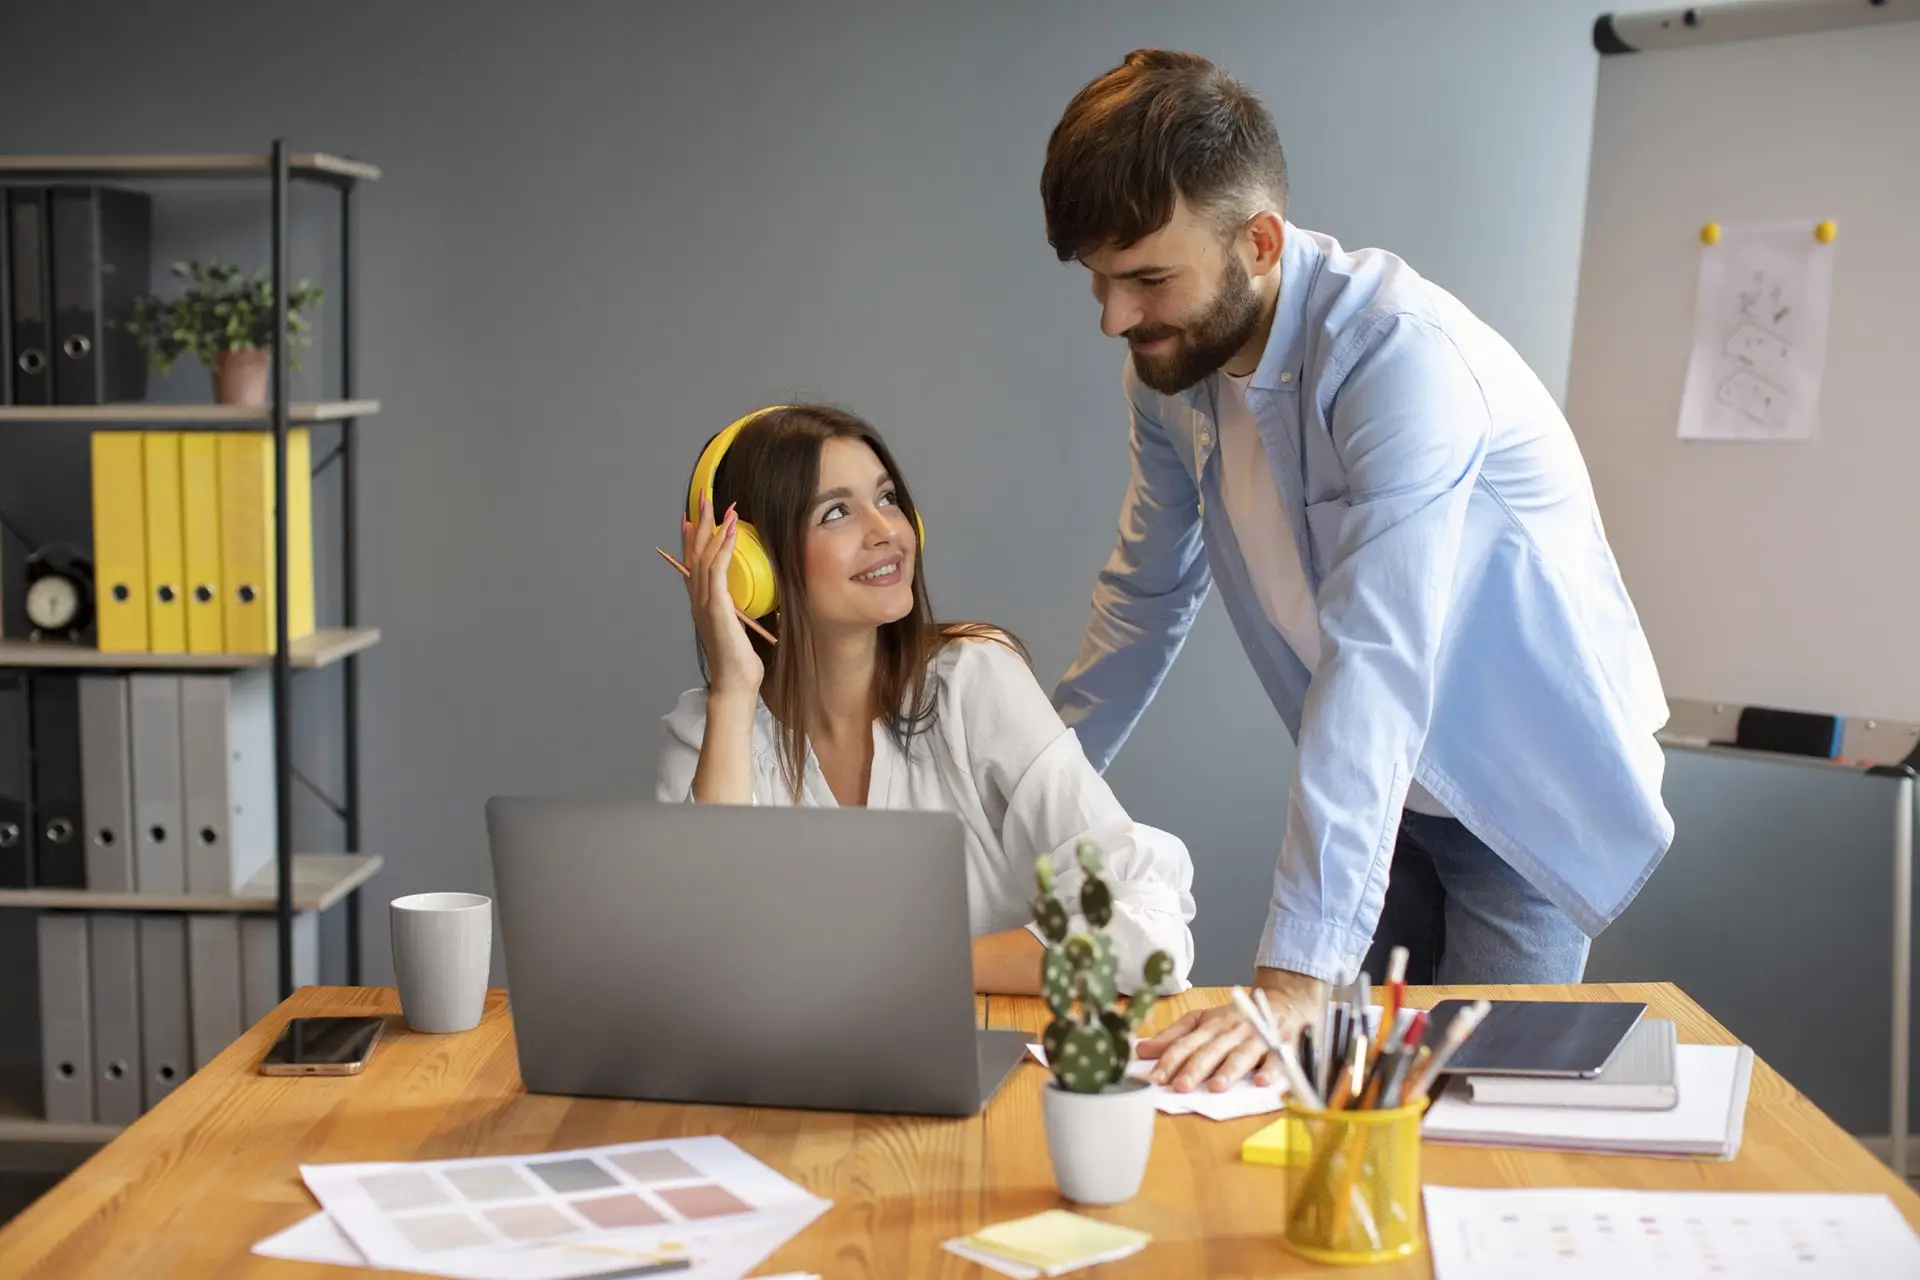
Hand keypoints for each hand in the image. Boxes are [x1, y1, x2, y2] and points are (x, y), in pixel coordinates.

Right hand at [682, 494, 763, 698]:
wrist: (735, 683)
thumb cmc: (740, 660)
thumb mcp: (738, 627)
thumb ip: (738, 609)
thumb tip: (750, 598)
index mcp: (702, 603)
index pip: (692, 563)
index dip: (692, 538)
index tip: (692, 518)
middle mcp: (698, 599)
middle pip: (694, 552)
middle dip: (699, 523)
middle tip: (704, 498)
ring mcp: (705, 602)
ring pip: (704, 555)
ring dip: (712, 527)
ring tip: (720, 505)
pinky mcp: (717, 607)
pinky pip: (718, 570)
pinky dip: (723, 547)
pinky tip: (731, 530)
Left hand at [1136, 966, 1328, 1092]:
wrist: (1284, 1002)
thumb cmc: (1237, 1018)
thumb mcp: (1204, 1020)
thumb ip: (1174, 1035)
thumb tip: (1142, 1049)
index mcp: (1210, 1025)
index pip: (1186, 1043)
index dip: (1170, 1060)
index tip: (1155, 1078)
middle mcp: (1231, 1030)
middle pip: (1211, 1050)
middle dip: (1195, 1068)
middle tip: (1180, 1086)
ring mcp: (1257, 1037)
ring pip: (1241, 1054)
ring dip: (1229, 1070)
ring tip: (1216, 1087)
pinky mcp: (1281, 1044)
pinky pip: (1277, 1058)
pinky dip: (1270, 1069)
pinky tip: (1261, 1082)